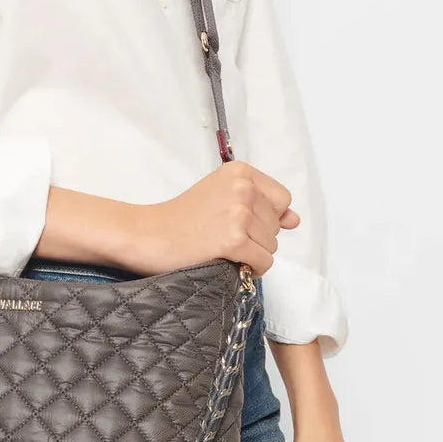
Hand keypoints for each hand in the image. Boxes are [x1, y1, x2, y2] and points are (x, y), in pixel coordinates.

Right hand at [127, 161, 300, 275]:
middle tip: (222, 236)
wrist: (148, 235)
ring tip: (222, 249)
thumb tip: (295, 220)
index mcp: (241, 172)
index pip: (282, 200)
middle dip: (257, 237)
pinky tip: (229, 262)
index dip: (265, 217)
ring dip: (252, 254)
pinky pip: (263, 262)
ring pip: (272, 246)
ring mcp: (238, 213)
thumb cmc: (181, 219)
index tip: (239, 222)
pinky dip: (251, 269)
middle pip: (277, 225)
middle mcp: (243, 188)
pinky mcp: (234, 240)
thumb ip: (262, 205)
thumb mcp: (223, 198)